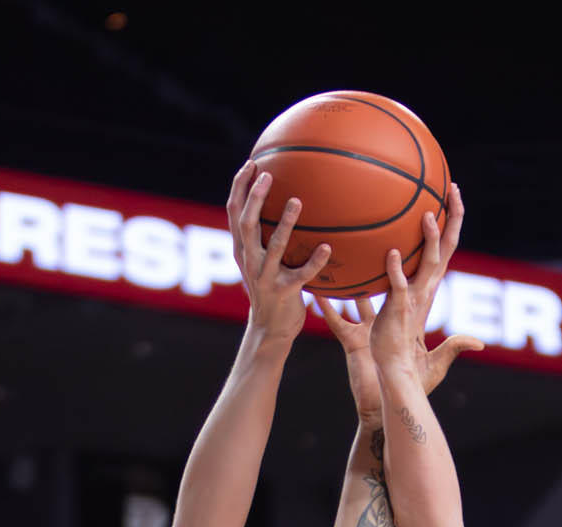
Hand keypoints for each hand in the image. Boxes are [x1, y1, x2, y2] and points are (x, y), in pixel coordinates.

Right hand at [227, 163, 330, 342]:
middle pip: (246, 223)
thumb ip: (265, 237)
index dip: (239, 187)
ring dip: (285, 223)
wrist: (270, 329)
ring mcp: (265, 277)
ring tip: (296, 201)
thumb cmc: (272, 289)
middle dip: (254, 197)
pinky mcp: (284, 292)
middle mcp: (249, 260)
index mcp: (242, 249)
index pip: (234, 212)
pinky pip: (301, 274)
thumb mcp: (261, 261)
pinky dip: (314, 261)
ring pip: (273, 246)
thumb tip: (284, 203)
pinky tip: (327, 248)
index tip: (251, 163)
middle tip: (266, 175)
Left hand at [323, 182, 480, 395]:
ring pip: (425, 266)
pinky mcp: (397, 316)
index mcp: (427, 296)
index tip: (453, 202)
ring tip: (428, 214)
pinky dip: (396, 272)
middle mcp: (424, 295)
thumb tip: (477, 341)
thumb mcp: (426, 347)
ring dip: (428, 240)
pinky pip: (397, 290)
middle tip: (453, 190)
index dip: (451, 229)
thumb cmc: (408, 367)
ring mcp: (412, 304)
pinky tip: (392, 253)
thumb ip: (444, 336)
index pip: (443, 256)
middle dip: (451, 219)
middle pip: (443, 252)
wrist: (396, 383)